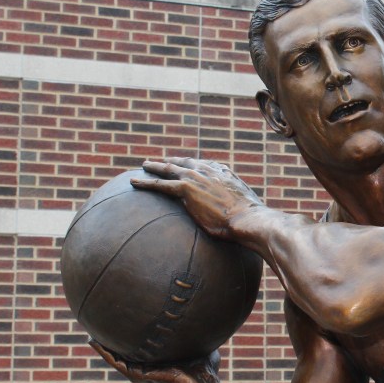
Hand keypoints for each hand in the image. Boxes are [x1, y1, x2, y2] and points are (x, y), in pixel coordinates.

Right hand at [90, 340, 220, 382]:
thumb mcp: (198, 345)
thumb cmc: (204, 368)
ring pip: (117, 359)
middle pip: (125, 354)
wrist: (201, 382)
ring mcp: (141, 372)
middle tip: (99, 332)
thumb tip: (206, 318)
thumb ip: (198, 334)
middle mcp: (147, 368)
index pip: (141, 350)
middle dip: (113, 344)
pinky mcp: (137, 374)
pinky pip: (117, 362)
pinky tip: (95, 343)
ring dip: (104, 349)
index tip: (122, 327)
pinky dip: (105, 353)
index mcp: (159, 362)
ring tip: (91, 337)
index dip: (131, 339)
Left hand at [131, 157, 264, 240]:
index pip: (204, 164)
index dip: (192, 164)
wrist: (248, 219)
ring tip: (144, 166)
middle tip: (161, 161)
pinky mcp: (186, 188)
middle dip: (172, 161)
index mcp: (224, 173)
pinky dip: (145, 182)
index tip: (186, 164)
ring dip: (155, 167)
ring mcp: (196, 178)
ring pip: (169, 169)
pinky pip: (160, 184)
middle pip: (185, 162)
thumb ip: (234, 205)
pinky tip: (133, 182)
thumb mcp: (244, 207)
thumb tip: (236, 216)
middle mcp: (209, 171)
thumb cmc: (250, 220)